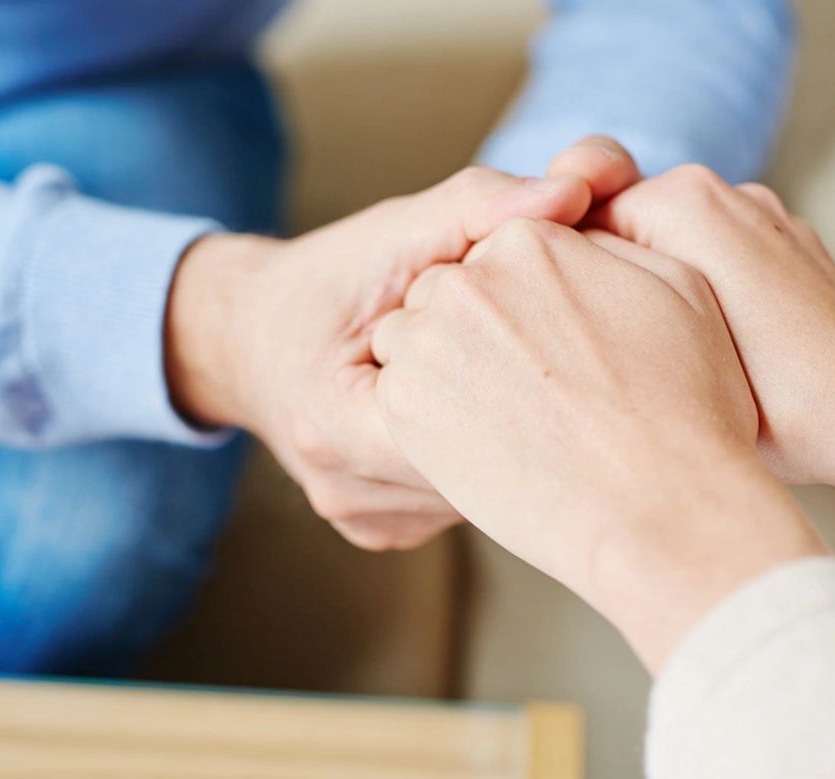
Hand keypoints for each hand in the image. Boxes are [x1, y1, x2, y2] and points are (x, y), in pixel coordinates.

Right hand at [163, 166, 593, 549]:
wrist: (254, 337)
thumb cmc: (334, 278)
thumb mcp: (399, 229)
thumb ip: (482, 207)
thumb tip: (576, 189)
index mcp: (332, 420)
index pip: (469, 419)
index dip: (531, 369)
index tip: (576, 328)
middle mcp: (345, 489)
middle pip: (487, 470)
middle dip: (534, 409)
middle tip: (580, 355)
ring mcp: (366, 521)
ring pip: (485, 494)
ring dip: (519, 438)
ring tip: (539, 381)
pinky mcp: (385, 533)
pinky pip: (465, 501)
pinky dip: (492, 457)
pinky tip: (503, 415)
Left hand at [372, 219, 824, 668]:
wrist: (658, 507)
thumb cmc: (687, 407)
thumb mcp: (679, 288)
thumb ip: (611, 246)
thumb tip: (576, 232)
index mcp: (532, 239)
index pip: (500, 255)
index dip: (527, 305)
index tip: (554, 350)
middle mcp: (470, 278)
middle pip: (450, 292)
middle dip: (479, 331)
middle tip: (531, 389)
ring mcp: (429, 340)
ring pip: (414, 340)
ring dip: (446, 369)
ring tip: (509, 418)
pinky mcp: (403, 404)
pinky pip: (400, 395)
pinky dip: (429, 417)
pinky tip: (486, 446)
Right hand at [591, 166, 834, 525]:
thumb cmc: (775, 403)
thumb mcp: (666, 345)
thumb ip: (606, 295)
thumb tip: (568, 284)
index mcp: (685, 200)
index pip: (582, 219)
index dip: (565, 278)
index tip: (563, 333)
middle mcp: (729, 191)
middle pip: (630, 227)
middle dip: (611, 280)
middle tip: (603, 349)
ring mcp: (766, 216)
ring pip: (674, 246)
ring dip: (657, 289)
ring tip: (654, 354)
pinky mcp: (793, 246)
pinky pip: (723, 259)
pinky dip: (703, 294)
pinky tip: (705, 350)